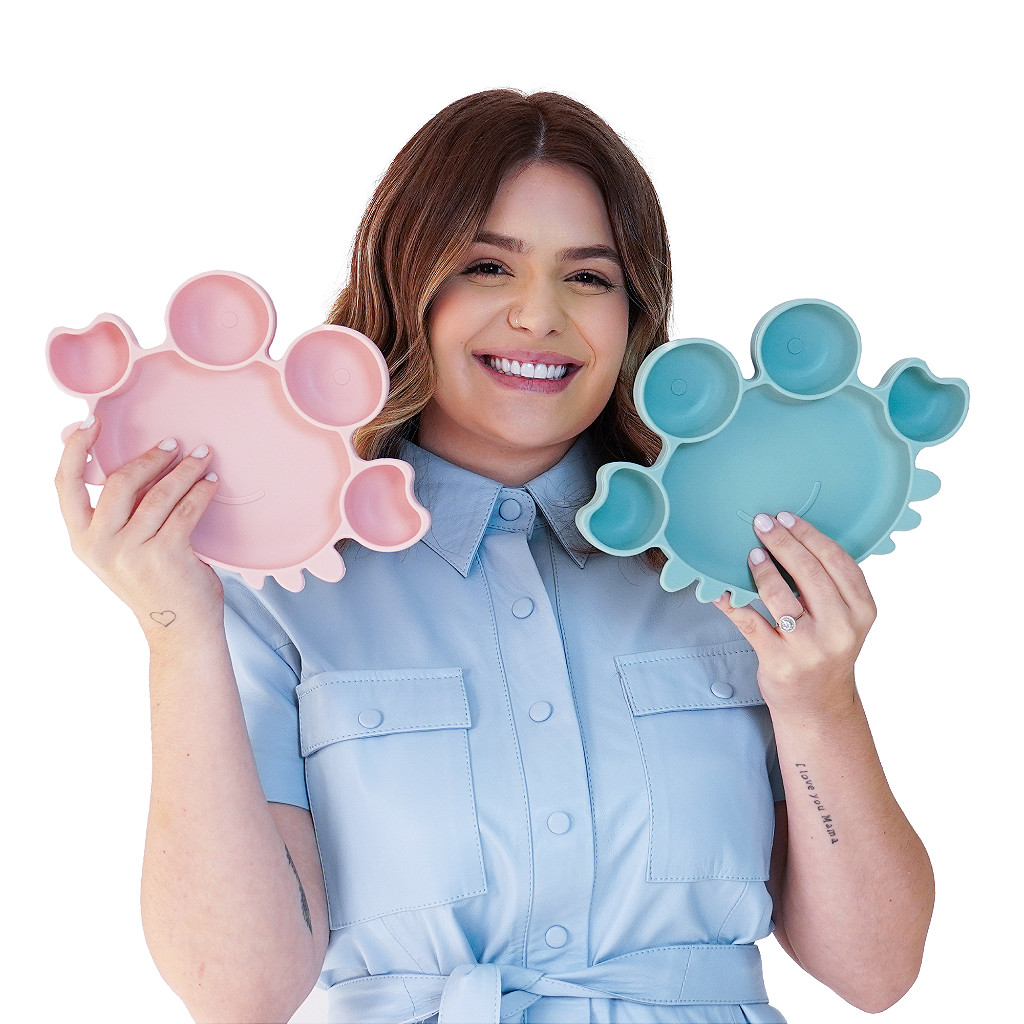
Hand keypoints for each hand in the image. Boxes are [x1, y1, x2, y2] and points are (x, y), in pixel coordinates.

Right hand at [54, 415, 224, 638]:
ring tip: (202, 457)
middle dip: (150, 457)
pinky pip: (186, 510)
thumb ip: (117, 517)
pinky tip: (211, 482)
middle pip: (120, 482)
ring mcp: (131, 552)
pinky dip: (201, 492)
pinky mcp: (165, 555)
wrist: (179, 629)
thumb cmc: (156, 584)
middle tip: (173, 443)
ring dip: (184, 469)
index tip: (90, 422)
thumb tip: (130, 466)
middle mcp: (100, 545)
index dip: (74, 450)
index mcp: (82, 540)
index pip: (65, 486)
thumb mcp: (122, 551)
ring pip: (159, 494)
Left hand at [713, 511, 876, 718]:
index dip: (810, 535)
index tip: (787, 517)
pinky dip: (731, 603)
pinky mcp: (779, 660)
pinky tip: (718, 590)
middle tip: (762, 523)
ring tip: (752, 553)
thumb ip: (831, 585)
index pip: (838, 561)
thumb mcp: (844, 619)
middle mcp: (840, 629)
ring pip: (781, 596)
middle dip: (783, 542)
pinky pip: (749, 622)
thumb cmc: (826, 650)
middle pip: (810, 573)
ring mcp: (809, 647)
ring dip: (762, 571)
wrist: (818, 705)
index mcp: (862, 611)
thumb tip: (793, 536)